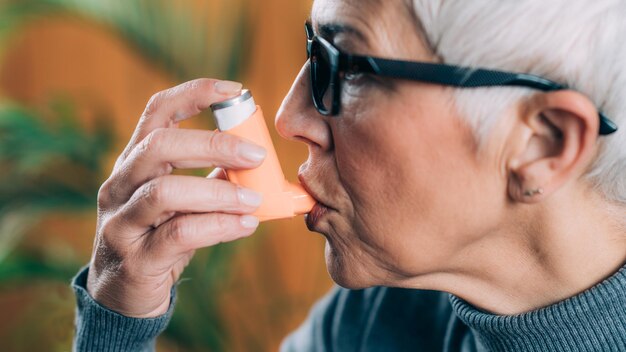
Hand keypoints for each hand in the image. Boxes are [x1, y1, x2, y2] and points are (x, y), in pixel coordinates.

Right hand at [86, 79, 266, 317]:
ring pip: (164, 192)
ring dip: (218, 191)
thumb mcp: (183, 202)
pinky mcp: (134, 258)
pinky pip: (178, 234)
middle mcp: (121, 184)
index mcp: (135, 162)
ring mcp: (122, 221)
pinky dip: (218, 226)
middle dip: (213, 144)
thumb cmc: (159, 239)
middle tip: (257, 156)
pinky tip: (245, 224)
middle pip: (160, 145)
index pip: (157, 112)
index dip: (193, 93)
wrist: (124, 295)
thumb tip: (261, 164)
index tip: (234, 90)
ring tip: (254, 199)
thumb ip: (213, 179)